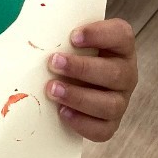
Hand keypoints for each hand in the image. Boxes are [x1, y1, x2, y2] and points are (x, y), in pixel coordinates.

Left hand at [46, 18, 136, 141]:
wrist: (70, 79)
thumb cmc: (69, 52)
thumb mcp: (69, 37)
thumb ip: (60, 31)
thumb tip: (33, 27)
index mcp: (120, 46)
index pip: (121, 35)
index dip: (99, 35)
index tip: (73, 36)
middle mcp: (125, 73)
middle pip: (115, 73)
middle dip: (82, 69)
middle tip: (53, 63)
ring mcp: (120, 100)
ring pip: (110, 104)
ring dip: (79, 97)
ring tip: (53, 90)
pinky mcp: (110, 123)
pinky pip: (103, 130)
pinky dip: (82, 123)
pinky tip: (62, 112)